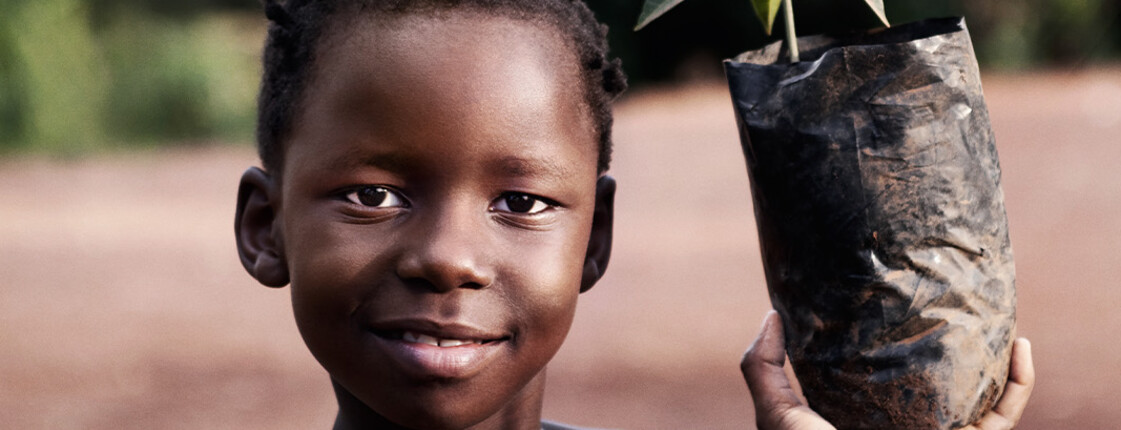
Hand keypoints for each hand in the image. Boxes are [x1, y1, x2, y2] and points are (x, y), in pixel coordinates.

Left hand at [741, 311, 1035, 429]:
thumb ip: (763, 368)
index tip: (891, 297)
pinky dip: (1020, 383)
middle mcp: (907, 424)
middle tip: (954, 300)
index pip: (880, 374)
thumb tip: (774, 315)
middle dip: (952, 346)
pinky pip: (1005, 416)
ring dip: (996, 360)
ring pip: (980, 396)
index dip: (887, 339)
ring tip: (995, 319)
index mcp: (864, 416)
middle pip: (937, 382)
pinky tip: (1020, 347)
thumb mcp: (778, 414)